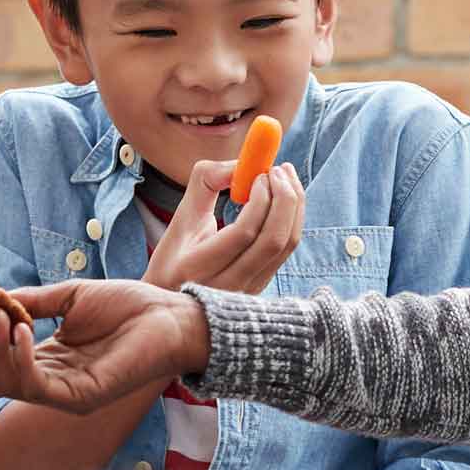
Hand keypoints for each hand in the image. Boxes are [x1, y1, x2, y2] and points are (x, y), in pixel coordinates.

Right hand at [0, 280, 212, 414]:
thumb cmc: (128, 306)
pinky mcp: (82, 397)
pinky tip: (23, 329)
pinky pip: (35, 387)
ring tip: (1, 317)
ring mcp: (66, 394)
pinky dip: (20, 358)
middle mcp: (53, 382)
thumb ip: (33, 302)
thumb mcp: (70, 298)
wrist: (171, 316)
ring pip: (7, 385)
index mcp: (49, 361)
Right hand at [140, 160, 305, 294]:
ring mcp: (247, 292)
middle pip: (272, 241)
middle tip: (279, 169)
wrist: (176, 307)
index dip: (259, 199)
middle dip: (284, 198)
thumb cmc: (175, 256)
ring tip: (285, 176)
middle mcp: (225, 286)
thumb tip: (240, 163)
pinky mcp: (262, 289)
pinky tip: (283, 200)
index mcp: (195, 268)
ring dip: (293, 206)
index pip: (243, 233)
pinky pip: (285, 252)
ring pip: (286, 246)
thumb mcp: (180, 219)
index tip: (260, 173)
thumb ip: (205, 184)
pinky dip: (291, 220)